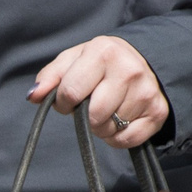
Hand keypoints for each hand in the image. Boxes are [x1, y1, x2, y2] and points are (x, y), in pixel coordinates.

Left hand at [31, 37, 170, 148]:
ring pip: (110, 129)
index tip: (69, 99)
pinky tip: (121, 120)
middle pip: (93, 116)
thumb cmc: (102, 63)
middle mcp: (129, 70)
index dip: (64, 103)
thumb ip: (51, 77)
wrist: (146, 60)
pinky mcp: (158, 112)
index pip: (71, 92)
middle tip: (92, 104)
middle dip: (86, 117)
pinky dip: (118, 137)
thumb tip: (33, 96)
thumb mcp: (74, 60)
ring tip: (109, 108)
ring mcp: (146, 92)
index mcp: (104, 51)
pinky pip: (127, 140)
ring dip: (102, 126)